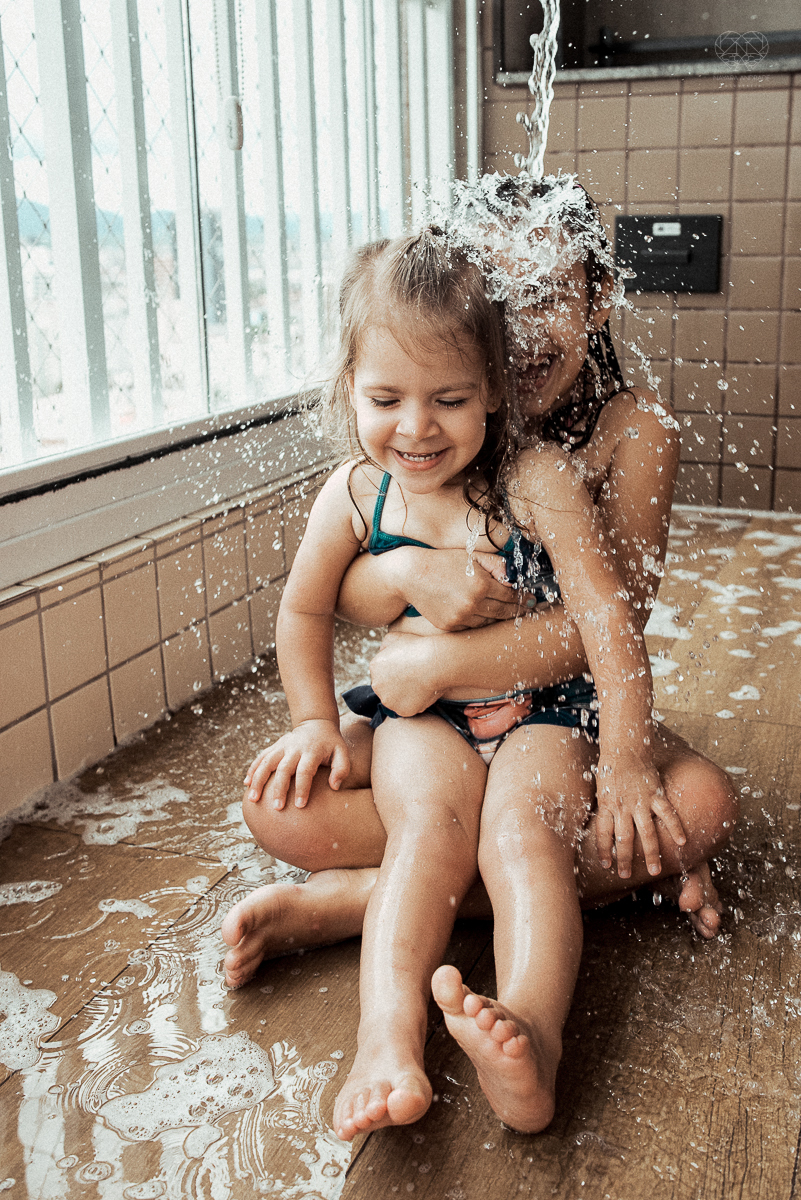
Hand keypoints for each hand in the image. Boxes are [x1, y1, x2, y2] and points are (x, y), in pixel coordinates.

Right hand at [243, 719, 349, 810]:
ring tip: (253, 799)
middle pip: (283, 769)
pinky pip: (261, 757)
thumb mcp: (342, 752)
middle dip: (279, 789)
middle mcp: (294, 748)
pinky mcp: (274, 746)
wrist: (316, 724)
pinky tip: (246, 784)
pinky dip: (252, 770)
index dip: (302, 788)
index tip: (300, 806)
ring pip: (267, 762)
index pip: (305, 771)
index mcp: (312, 751)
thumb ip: (342, 769)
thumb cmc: (331, 744)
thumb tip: (334, 786)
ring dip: (259, 780)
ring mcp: (282, 746)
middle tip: (277, 808)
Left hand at [369, 632, 443, 715]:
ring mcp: (389, 700)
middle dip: (396, 685)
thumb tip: (382, 652)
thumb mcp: (395, 636)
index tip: (407, 668)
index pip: (381, 673)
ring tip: (418, 685)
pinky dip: (414, 703)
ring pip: (395, 700)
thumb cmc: (418, 647)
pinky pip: (407, 708)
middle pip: (386, 688)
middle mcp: (377, 685)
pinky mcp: (402, 711)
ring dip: (403, 696)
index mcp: (374, 667)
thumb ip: (384, 645)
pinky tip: (422, 692)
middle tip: (412, 678)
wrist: (436, 662)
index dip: (395, 671)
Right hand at [406, 550, 516, 629]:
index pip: (511, 596)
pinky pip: (472, 626)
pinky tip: (481, 613)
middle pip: (504, 612)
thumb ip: (496, 564)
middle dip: (517, 610)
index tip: (532, 599)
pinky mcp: (450, 626)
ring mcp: (461, 617)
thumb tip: (513, 578)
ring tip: (505, 611)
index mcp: (481, 584)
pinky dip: (479, 621)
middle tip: (527, 609)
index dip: (524, 598)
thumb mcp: (471, 556)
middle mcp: (473, 603)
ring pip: (489, 622)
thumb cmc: (443, 562)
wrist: (412, 575)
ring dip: (498, 617)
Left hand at [594, 748, 685, 878]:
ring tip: (654, 871)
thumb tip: (604, 827)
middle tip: (626, 875)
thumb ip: (605, 808)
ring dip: (651, 853)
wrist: (625, 747)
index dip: (604, 850)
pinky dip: (676, 828)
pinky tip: (683, 842)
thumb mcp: (601, 789)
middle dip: (625, 859)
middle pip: (623, 839)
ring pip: (646, 833)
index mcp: (607, 804)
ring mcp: (640, 801)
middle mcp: (623, 806)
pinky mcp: (656, 793)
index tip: (606, 865)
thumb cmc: (611, 768)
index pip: (603, 833)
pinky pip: (668, 813)